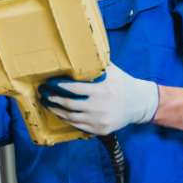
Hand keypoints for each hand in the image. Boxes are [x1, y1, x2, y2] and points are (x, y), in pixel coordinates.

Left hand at [38, 62, 158, 135]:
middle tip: (43, 92)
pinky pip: (78, 126)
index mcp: (102, 90)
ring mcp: (99, 121)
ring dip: (56, 110)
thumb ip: (95, 65)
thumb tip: (75, 52)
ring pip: (71, 117)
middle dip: (52, 98)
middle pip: (69, 104)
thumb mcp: (112, 70)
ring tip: (47, 103)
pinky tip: (60, 113)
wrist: (140, 104)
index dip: (58, 86)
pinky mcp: (100, 130)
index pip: (74, 88)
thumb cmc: (122, 83)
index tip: (48, 82)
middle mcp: (100, 107)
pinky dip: (66, 120)